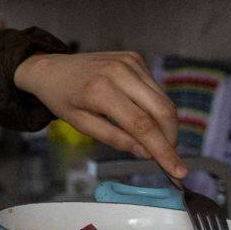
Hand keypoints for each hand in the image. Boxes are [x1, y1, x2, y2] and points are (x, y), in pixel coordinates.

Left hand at [14, 52, 187, 177]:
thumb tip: (145, 152)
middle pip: (162, 110)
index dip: (163, 150)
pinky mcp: (134, 58)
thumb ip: (114, 138)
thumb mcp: (80, 125)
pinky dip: (154, 107)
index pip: (142, 125)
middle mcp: (118, 72)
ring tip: (151, 138)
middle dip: (170, 138)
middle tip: (168, 157)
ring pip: (163, 100)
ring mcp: (129, 62)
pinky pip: (155, 89)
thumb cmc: (62, 99)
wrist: (51, 68)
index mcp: (100, 90)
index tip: (179, 171)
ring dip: (165, 124)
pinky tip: (139, 113)